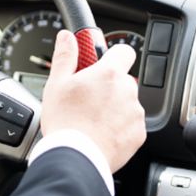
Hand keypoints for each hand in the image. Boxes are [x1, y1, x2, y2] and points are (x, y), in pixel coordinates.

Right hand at [40, 29, 144, 172]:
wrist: (76, 158)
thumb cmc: (65, 122)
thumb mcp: (56, 84)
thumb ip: (65, 56)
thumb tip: (67, 37)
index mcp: (109, 74)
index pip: (124, 51)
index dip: (113, 55)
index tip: (101, 63)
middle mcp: (127, 90)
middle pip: (122, 80)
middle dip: (109, 86)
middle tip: (88, 98)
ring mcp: (135, 113)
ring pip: (127, 103)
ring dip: (114, 107)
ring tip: (92, 120)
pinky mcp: (138, 134)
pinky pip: (131, 125)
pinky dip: (119, 127)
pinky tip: (101, 133)